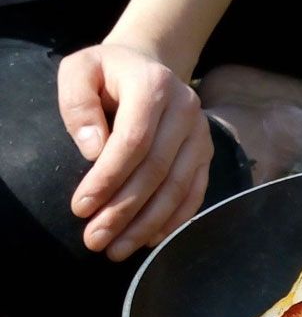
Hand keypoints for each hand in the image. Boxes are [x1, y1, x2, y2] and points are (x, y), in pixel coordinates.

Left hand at [58, 44, 213, 261]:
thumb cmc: (108, 74)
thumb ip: (78, 104)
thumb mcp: (80, 71)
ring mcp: (201, 135)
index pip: (133, 142)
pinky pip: (194, 194)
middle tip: (96, 240)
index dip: (107, 179)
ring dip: (147, 224)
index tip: (81, 208)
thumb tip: (93, 151)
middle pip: (156, 171)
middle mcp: (186, 111)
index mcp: (154, 86)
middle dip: (124, 211)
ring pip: (177, 189)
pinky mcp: (207, 155)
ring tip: (118, 249)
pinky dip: (173, 221)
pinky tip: (149, 239)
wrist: (150, 67)